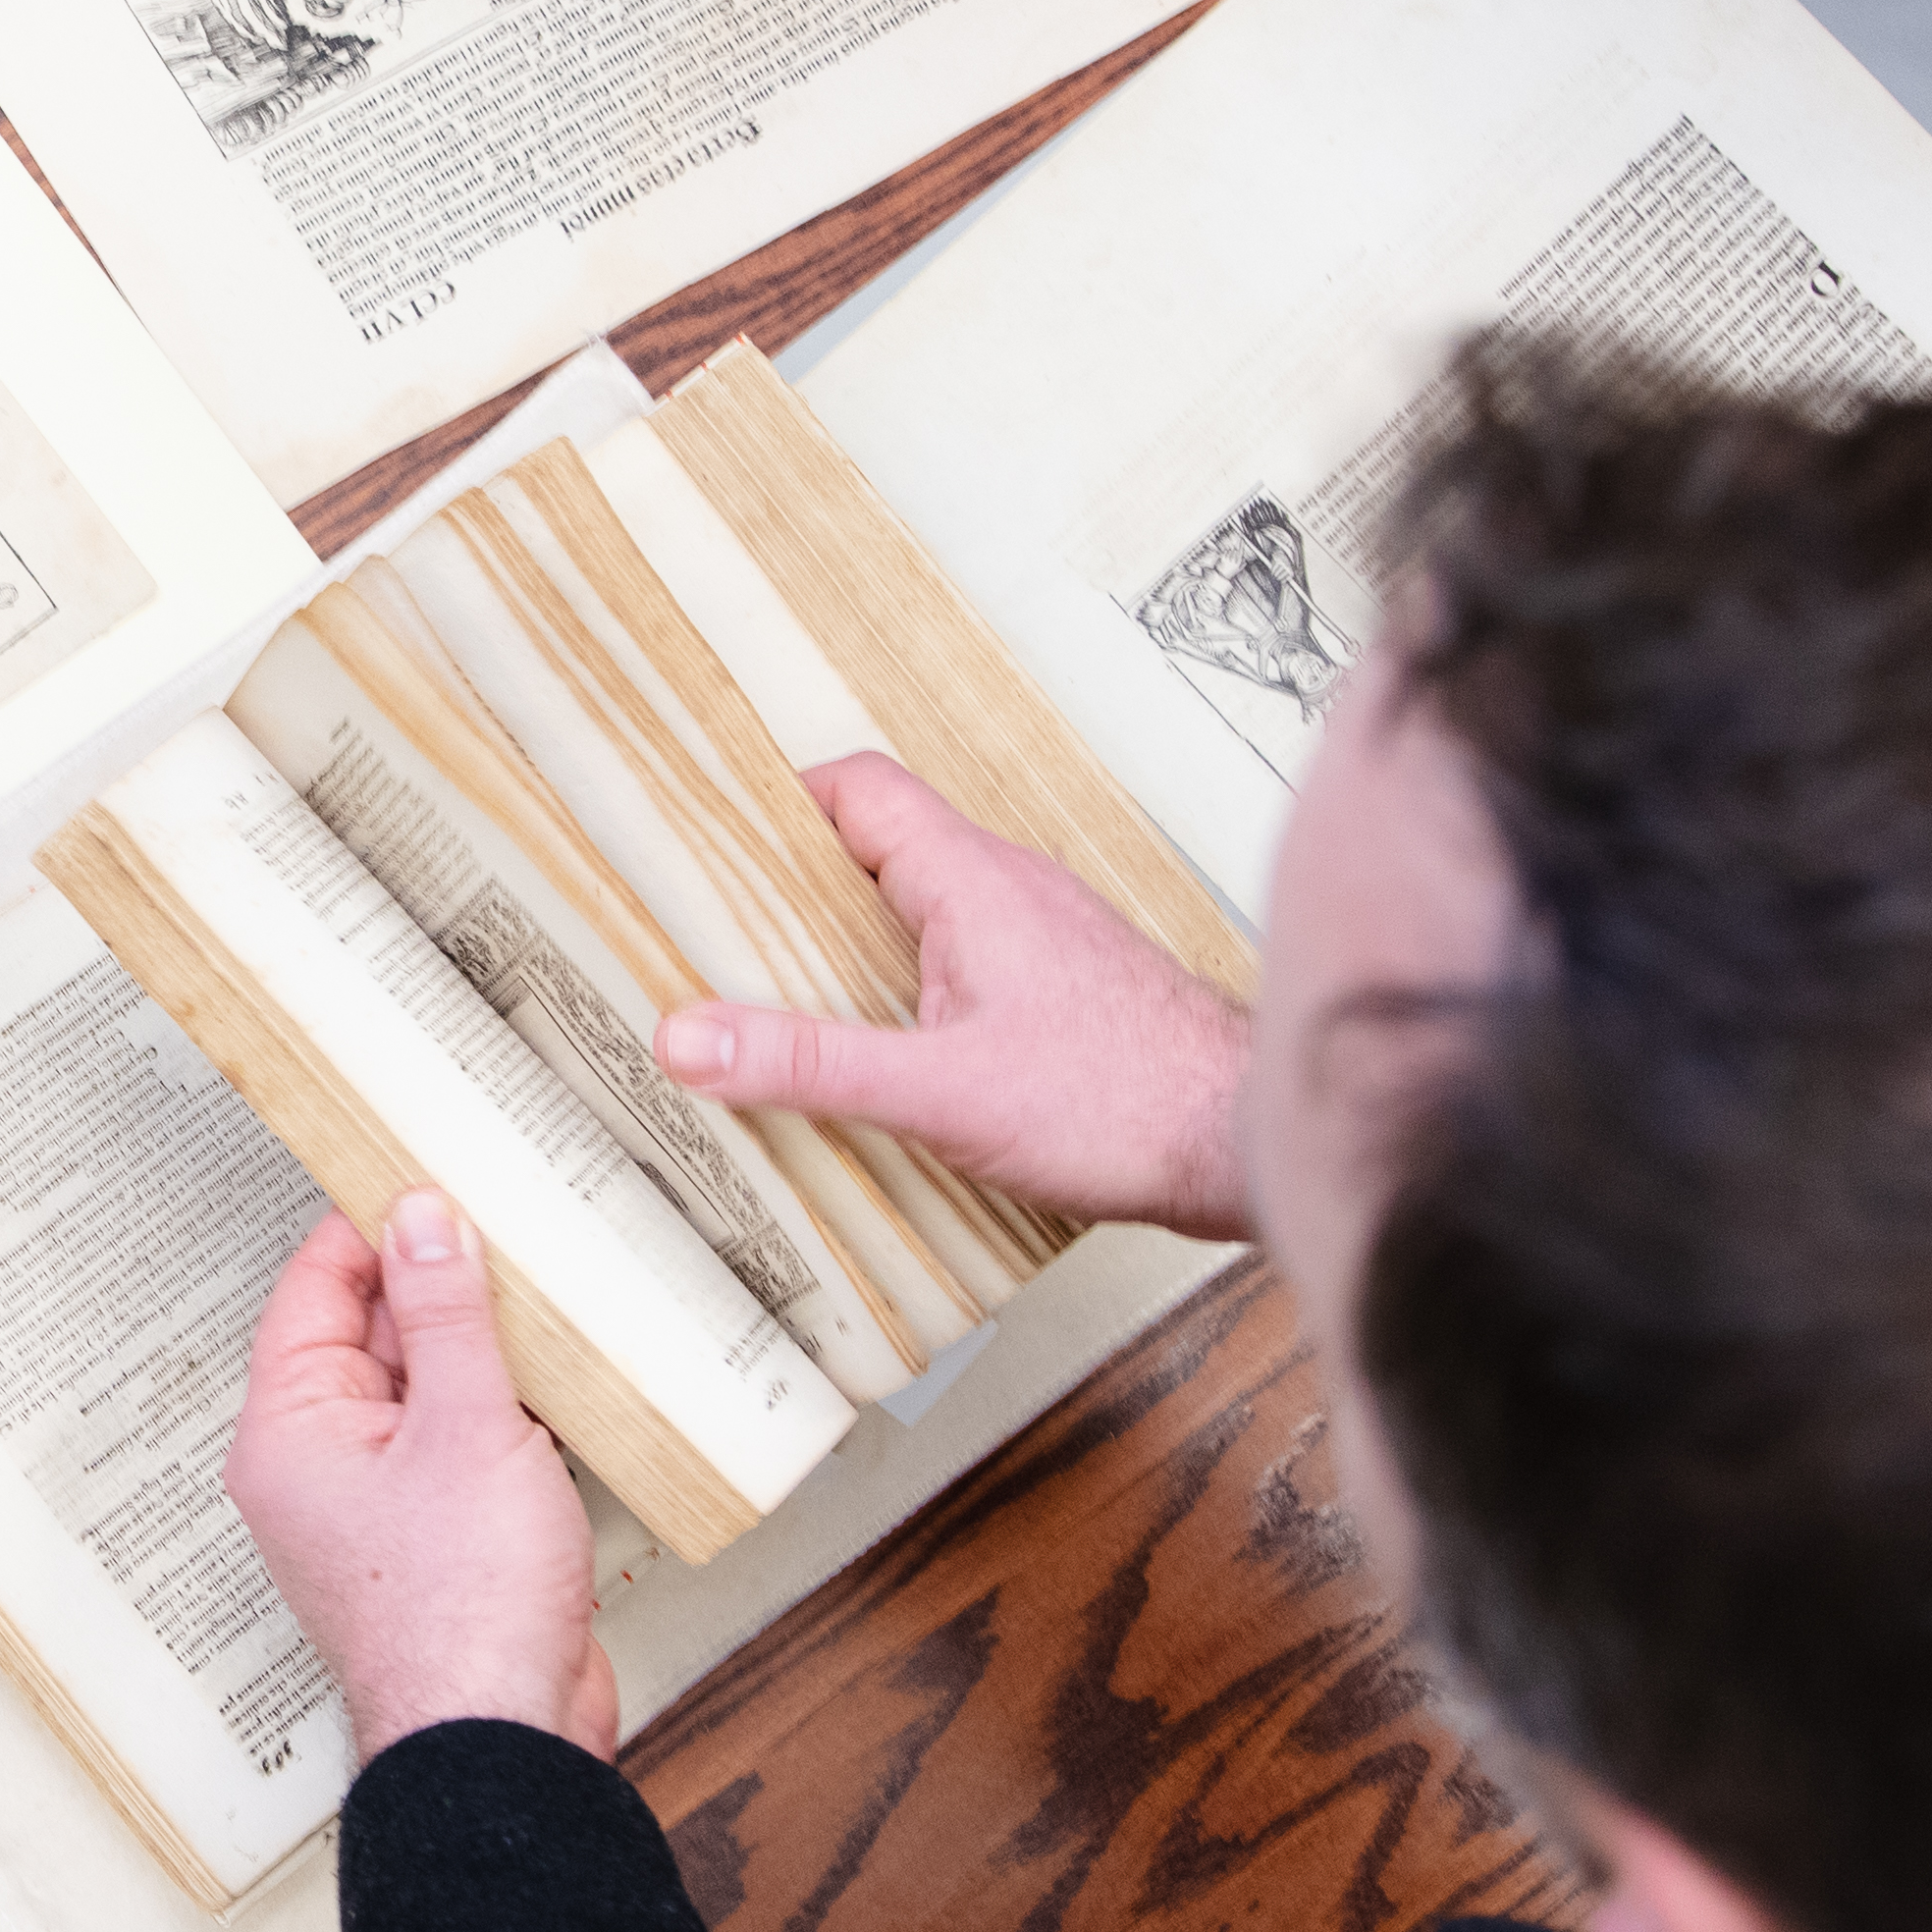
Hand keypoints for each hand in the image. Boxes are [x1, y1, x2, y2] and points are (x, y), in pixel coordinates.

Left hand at [228, 1197, 619, 1759]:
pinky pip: (460, 1446)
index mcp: (290, 1429)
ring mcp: (377, 1507)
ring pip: (425, 1392)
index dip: (372, 1225)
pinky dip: (504, 1411)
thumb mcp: (463, 1423)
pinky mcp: (436, 1540)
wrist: (501, 1736)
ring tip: (546, 1286)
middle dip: (438, 1282)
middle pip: (372, 1336)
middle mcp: (318, 1466)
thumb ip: (446, 1312)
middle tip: (507, 1217)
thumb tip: (421, 1216)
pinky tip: (562, 1380)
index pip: (317, 1290)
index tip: (428, 1172)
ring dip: (481, 1348)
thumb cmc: (462, 1607)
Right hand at [666, 754, 1254, 1236]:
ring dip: (856, 946)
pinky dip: (911, 989)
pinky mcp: (1066, 992)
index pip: (861, 790)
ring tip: (782, 1003)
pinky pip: (964, 963)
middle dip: (798, 888)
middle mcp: (1010, 890)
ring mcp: (1044, 939)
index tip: (713, 840)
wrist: (1245, 1141)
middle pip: (881, 852)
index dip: (782, 802)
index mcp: (970, 880)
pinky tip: (888, 1056)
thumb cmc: (1119, 1103)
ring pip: (925, 912)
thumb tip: (685, 1036)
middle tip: (719, 936)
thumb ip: (807, 1061)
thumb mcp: (935, 1090)